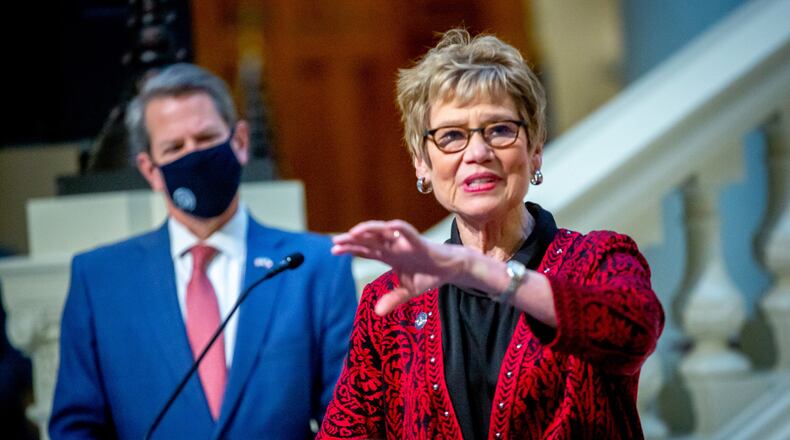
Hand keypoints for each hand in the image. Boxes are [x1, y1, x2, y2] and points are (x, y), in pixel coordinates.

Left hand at [332, 220, 466, 315]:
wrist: (451, 269)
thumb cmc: (428, 275)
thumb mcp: (408, 291)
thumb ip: (392, 299)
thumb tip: (377, 312)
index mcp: (389, 255)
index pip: (364, 250)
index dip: (350, 249)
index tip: (333, 251)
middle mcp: (393, 245)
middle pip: (368, 240)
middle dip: (351, 240)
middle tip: (334, 242)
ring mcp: (405, 242)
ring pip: (383, 232)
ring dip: (368, 231)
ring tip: (353, 233)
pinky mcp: (419, 241)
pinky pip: (407, 232)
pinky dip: (398, 228)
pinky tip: (387, 226)